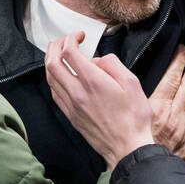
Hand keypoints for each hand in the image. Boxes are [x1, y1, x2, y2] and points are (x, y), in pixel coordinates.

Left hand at [44, 33, 158, 170]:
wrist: (128, 148)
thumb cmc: (134, 117)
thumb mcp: (132, 83)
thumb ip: (113, 64)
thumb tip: (98, 60)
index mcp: (93, 81)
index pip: (69, 52)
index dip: (71, 38)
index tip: (80, 36)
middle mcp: (77, 92)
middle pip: (52, 63)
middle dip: (55, 46)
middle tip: (65, 40)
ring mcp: (71, 105)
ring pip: (50, 78)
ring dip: (51, 61)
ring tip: (60, 54)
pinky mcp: (71, 116)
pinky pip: (54, 92)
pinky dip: (54, 79)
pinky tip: (62, 76)